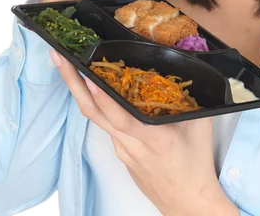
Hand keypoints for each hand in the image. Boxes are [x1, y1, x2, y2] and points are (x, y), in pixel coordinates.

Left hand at [51, 51, 239, 215]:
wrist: (186, 203)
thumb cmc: (196, 165)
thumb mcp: (200, 128)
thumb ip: (193, 99)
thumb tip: (187, 69)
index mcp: (154, 138)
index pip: (122, 117)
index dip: (104, 99)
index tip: (88, 77)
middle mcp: (131, 144)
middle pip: (94, 113)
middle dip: (73, 84)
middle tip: (59, 59)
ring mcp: (122, 150)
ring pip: (96, 118)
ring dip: (80, 91)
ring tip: (68, 66)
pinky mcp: (120, 153)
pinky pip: (105, 125)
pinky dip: (97, 104)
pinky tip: (94, 88)